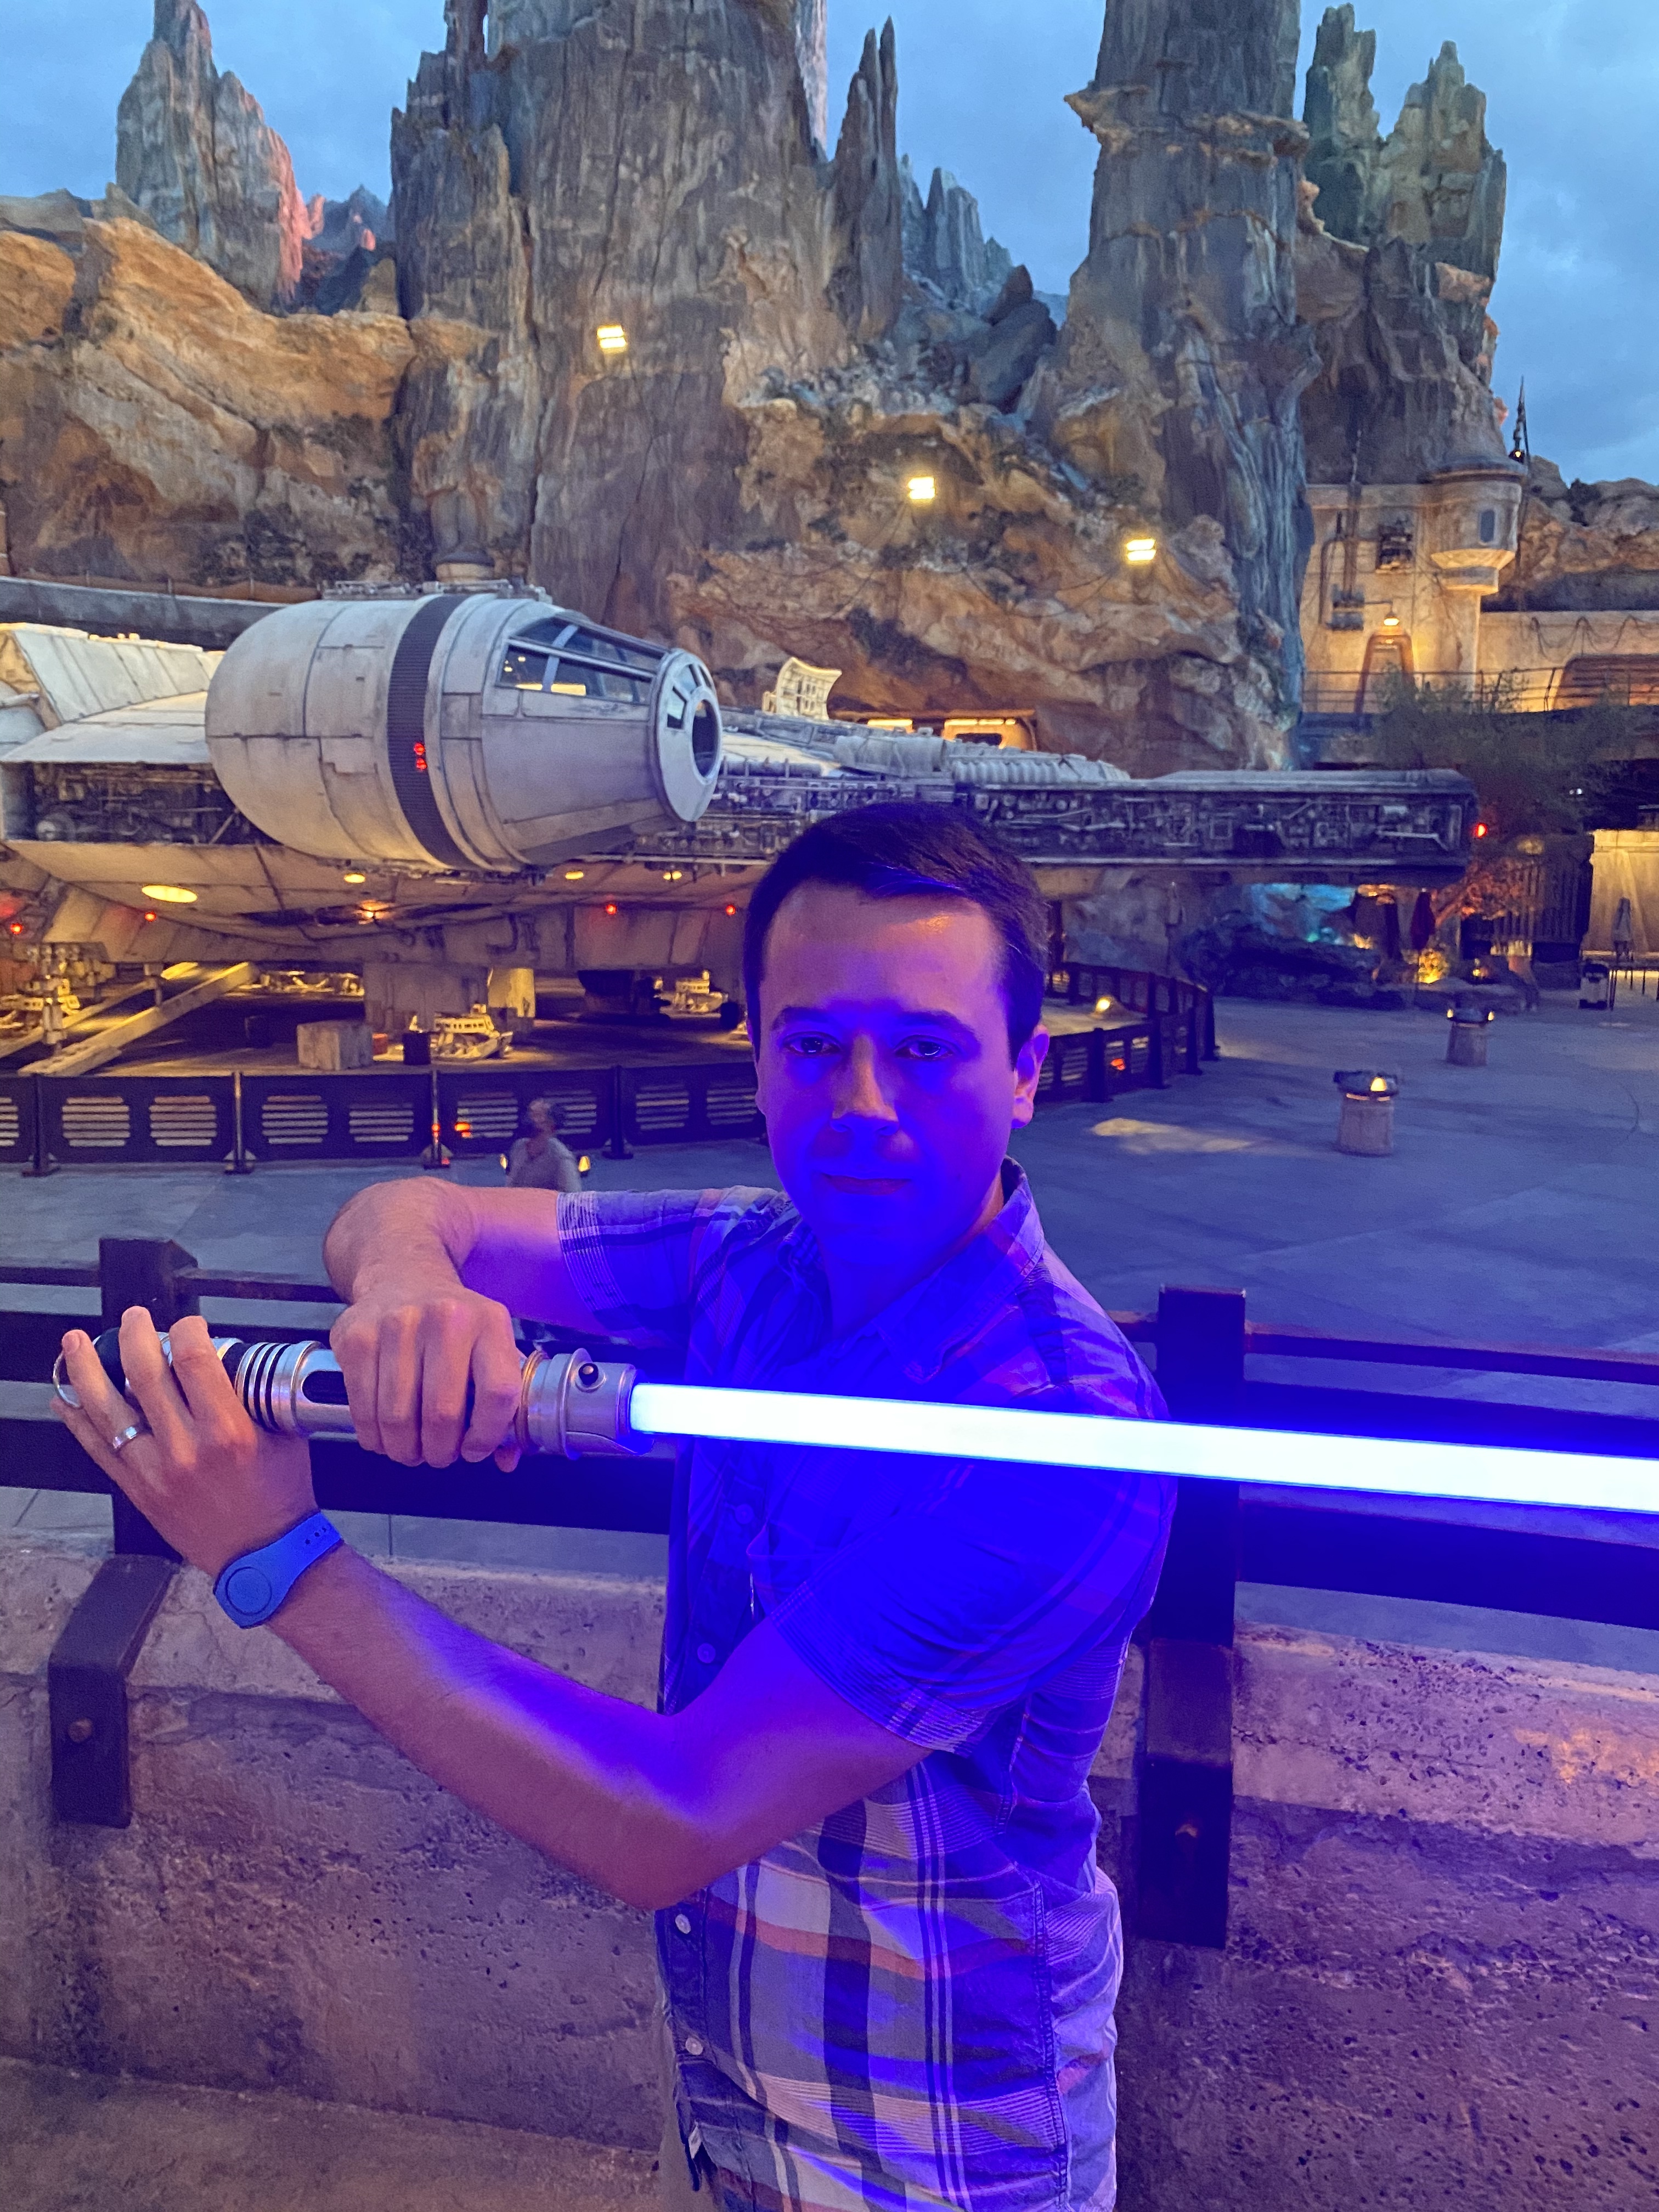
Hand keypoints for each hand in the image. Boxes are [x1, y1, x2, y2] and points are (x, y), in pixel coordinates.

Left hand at [53, 1311, 316, 1578]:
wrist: (263, 1554)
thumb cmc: (281, 1494)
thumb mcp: (283, 1435)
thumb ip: (255, 1395)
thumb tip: (227, 1358)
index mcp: (229, 1431)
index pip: (195, 1360)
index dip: (187, 1330)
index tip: (188, 1323)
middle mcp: (186, 1449)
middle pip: (145, 1375)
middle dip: (134, 1335)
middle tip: (133, 1317)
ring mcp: (155, 1471)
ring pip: (108, 1411)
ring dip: (86, 1370)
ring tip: (75, 1342)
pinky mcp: (137, 1490)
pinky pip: (97, 1450)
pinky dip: (77, 1421)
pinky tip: (63, 1399)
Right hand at [329, 1273, 523, 1469]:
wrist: (402, 1273)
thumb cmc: (454, 1324)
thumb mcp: (491, 1345)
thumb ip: (505, 1403)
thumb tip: (506, 1459)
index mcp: (489, 1322)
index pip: (498, 1393)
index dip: (487, 1435)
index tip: (474, 1450)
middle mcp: (445, 1318)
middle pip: (442, 1413)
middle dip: (440, 1452)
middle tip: (438, 1456)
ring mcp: (396, 1326)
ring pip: (397, 1418)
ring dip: (404, 1450)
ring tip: (410, 1450)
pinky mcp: (357, 1338)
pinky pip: (362, 1408)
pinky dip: (373, 1436)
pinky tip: (383, 1436)